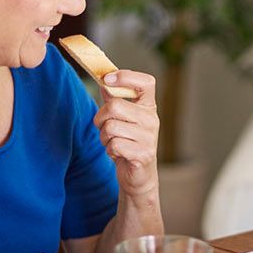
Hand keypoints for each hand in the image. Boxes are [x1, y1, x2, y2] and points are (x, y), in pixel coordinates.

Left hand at [94, 70, 158, 196]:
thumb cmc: (129, 143)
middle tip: (104, 127)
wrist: (138, 175)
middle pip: (115, 106)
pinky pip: (114, 145)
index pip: (146, 82)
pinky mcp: (143, 154)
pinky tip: (117, 154)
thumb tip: (105, 81)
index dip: (126, 76)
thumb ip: (115, 99)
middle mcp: (152, 120)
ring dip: (104, 137)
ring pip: (111, 128)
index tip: (107, 79)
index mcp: (148, 107)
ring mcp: (149, 138)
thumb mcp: (122, 119)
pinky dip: (110, 150)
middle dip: (100, 118)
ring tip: (112, 143)